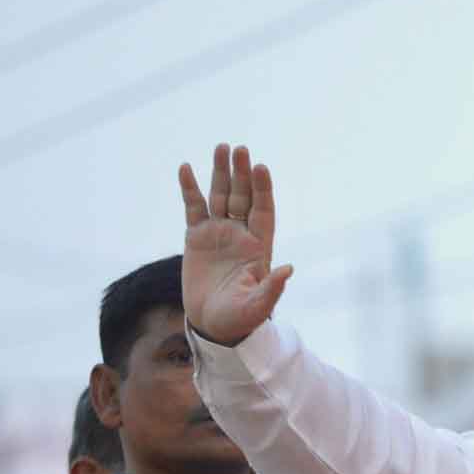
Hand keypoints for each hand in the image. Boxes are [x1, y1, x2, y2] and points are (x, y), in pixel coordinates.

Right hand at [177, 144, 293, 345]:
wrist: (213, 325)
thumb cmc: (240, 318)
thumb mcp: (258, 306)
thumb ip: (272, 288)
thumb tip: (288, 269)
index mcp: (260, 247)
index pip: (263, 211)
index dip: (263, 190)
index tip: (261, 168)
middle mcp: (241, 234)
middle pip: (242, 196)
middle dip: (241, 173)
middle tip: (239, 149)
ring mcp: (219, 233)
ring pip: (219, 196)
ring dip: (220, 172)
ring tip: (221, 147)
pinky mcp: (196, 237)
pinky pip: (193, 208)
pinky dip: (189, 189)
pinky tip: (186, 168)